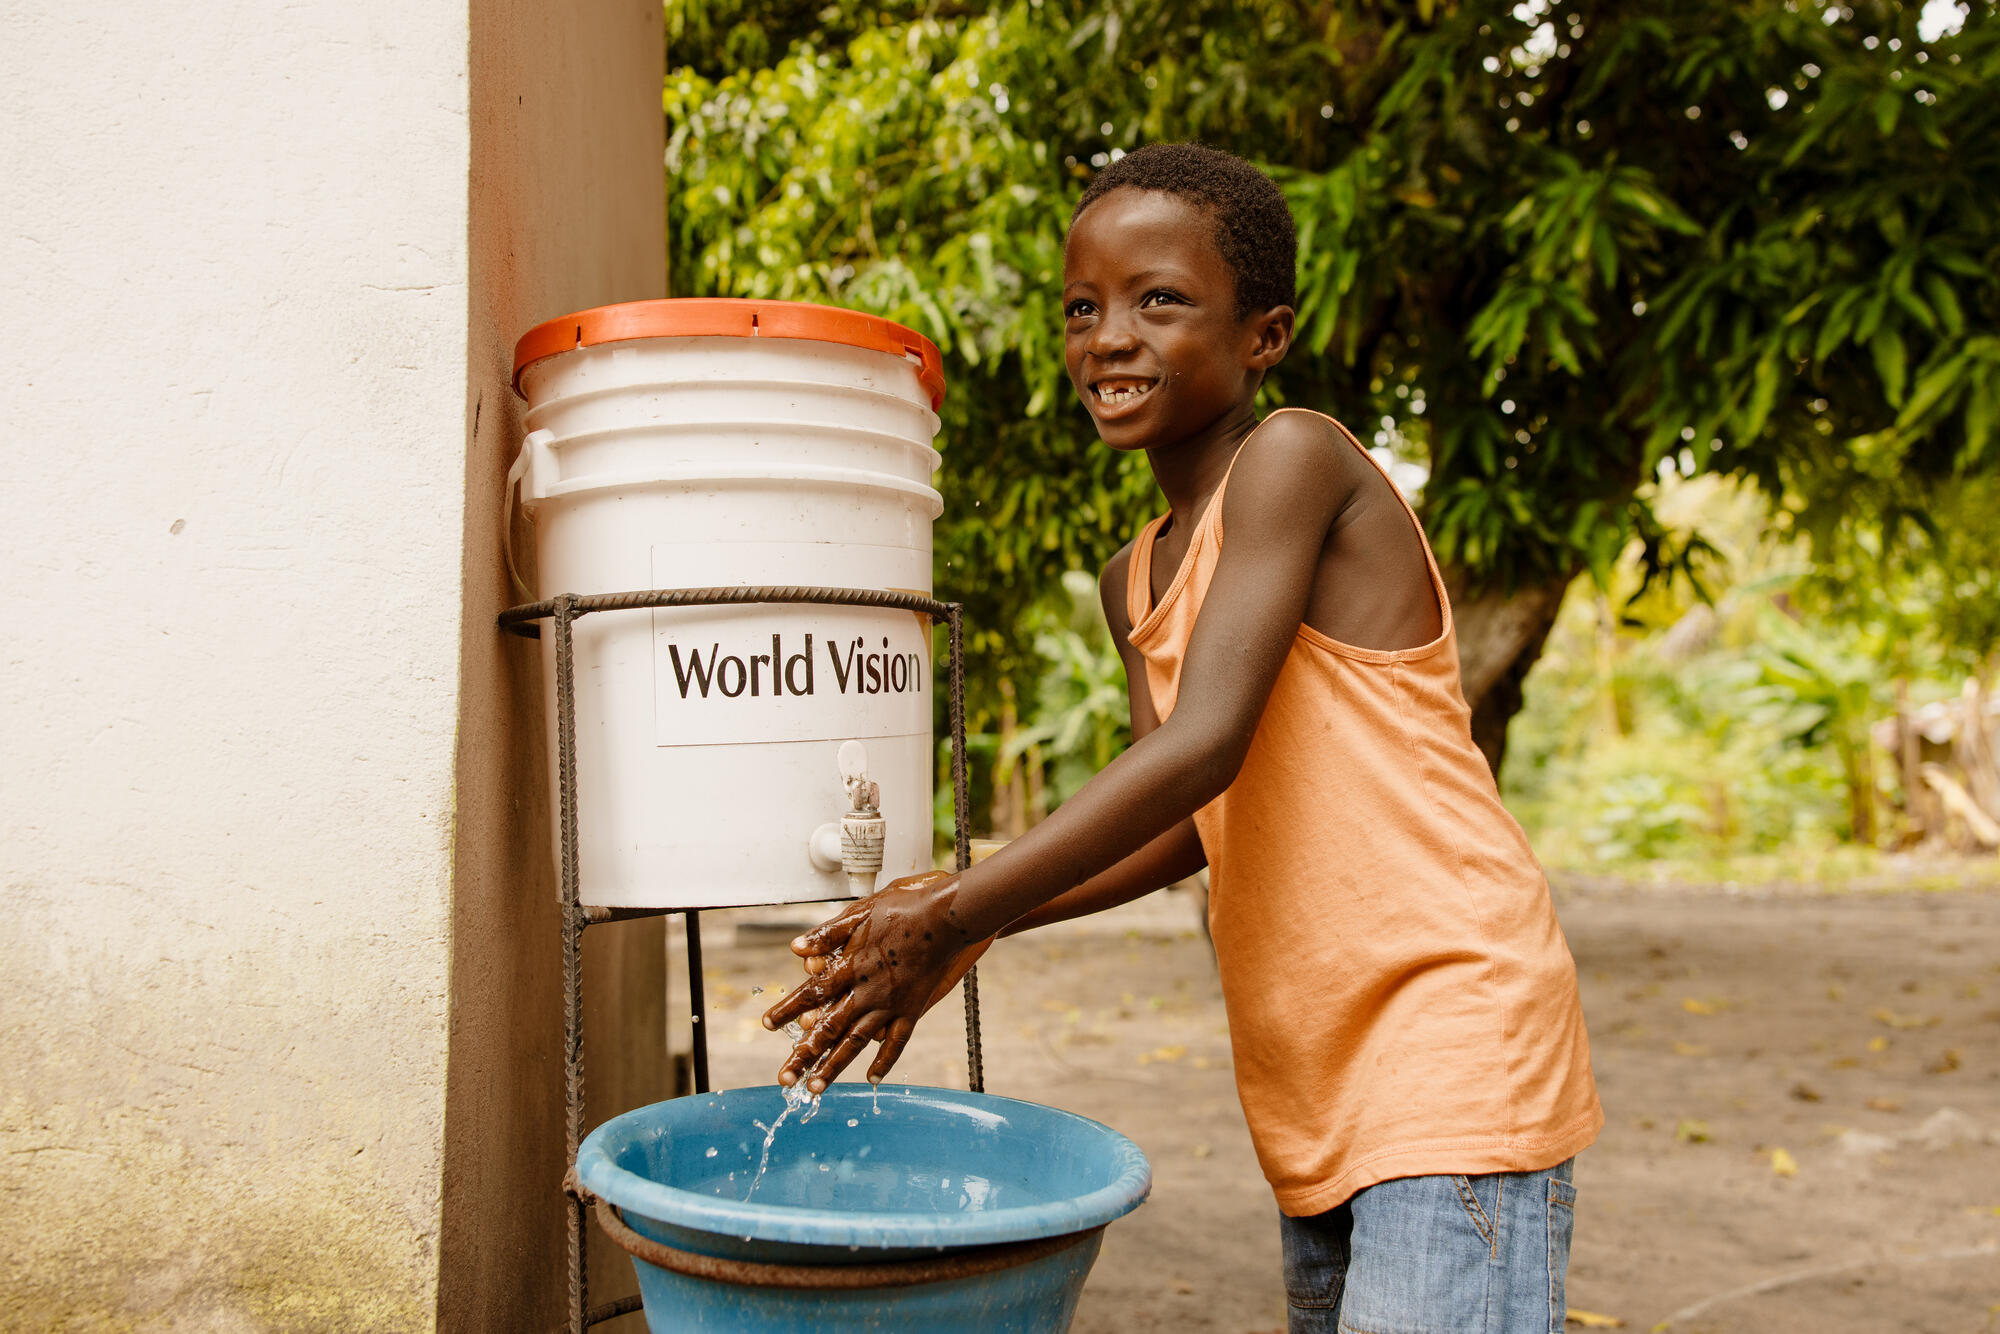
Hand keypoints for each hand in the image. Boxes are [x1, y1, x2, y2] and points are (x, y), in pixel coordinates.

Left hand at [761, 871, 986, 1092]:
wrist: (946, 918)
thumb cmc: (904, 909)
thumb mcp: (861, 913)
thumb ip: (828, 934)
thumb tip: (796, 949)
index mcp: (851, 966)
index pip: (812, 993)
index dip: (788, 1009)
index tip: (767, 1025)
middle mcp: (867, 992)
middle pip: (829, 1028)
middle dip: (804, 1055)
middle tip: (785, 1079)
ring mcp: (890, 1004)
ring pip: (856, 1042)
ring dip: (834, 1067)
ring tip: (815, 1090)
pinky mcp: (912, 1010)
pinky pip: (896, 1042)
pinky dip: (884, 1062)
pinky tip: (872, 1080)